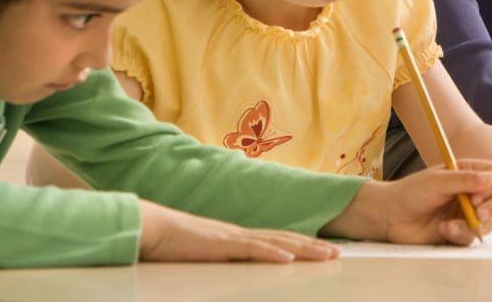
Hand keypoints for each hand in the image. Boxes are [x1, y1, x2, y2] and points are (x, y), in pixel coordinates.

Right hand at [138, 200, 340, 262]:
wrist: (152, 226)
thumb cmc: (172, 242)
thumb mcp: (204, 253)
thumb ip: (222, 256)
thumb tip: (236, 264)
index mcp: (238, 237)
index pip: (278, 239)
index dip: (303, 244)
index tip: (325, 250)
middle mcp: (241, 234)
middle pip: (286, 239)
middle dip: (314, 247)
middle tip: (339, 254)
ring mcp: (233, 238)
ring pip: (276, 242)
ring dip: (304, 250)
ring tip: (327, 256)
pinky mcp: (221, 246)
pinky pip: (251, 250)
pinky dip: (272, 254)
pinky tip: (288, 259)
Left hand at [324, 159, 491, 245]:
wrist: (391, 217)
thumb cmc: (411, 192)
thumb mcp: (438, 181)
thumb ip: (465, 180)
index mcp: (468, 173)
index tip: (478, 194)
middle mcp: (471, 192)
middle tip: (478, 213)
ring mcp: (467, 213)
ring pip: (490, 221)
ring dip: (473, 224)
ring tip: (450, 225)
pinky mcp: (459, 232)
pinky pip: (472, 237)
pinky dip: (460, 234)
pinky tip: (443, 230)